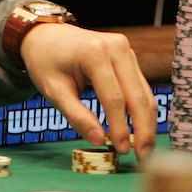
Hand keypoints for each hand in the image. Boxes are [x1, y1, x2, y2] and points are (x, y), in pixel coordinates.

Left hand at [19, 23, 155, 159]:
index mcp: (94, 52)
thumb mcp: (52, 89)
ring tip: (145, 148)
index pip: (114, 98)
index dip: (121, 127)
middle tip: (143, 156)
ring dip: (147, 122)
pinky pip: (139, 86)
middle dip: (143, 129)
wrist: (45, 34)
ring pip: (144, 92)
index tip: (122, 150)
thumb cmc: (45, 60)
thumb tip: (100, 140)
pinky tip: (140, 129)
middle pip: (137, 96)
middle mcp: (116, 47)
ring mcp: (125, 49)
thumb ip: (76, 115)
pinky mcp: (128, 54)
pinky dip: (141, 109)